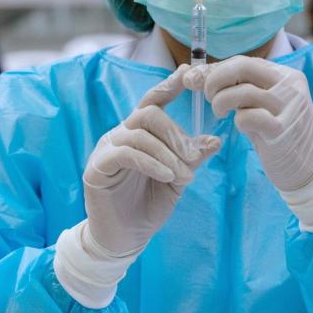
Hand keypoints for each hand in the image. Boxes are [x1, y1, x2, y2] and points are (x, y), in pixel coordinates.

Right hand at [84, 64, 219, 255]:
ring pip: (140, 133)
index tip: (188, 73)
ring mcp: (107, 149)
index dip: (169, 85)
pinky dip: (151, 162)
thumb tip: (215, 140)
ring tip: (184, 176)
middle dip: (176, 133)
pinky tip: (166, 176)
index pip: (153, 100)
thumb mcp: (177, 179)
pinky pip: (127, 153)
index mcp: (140, 133)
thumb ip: (192, 159)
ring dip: (168, 154)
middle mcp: (122, 134)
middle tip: (193, 157)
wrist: (124, 239)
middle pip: (149, 113)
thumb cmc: (148, 206)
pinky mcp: (97, 167)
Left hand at [184, 56, 312, 191]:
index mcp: (285, 75)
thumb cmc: (278, 132)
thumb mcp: (260, 105)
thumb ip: (235, 88)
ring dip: (222, 102)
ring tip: (220, 113)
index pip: (244, 61)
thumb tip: (192, 75)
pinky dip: (238, 121)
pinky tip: (242, 127)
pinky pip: (249, 117)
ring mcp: (289, 107)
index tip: (194, 80)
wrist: (310, 166)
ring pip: (244, 91)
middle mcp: (290, 86)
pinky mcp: (283, 130)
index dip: (216, 70)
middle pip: (244, 67)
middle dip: (215, 80)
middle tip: (208, 97)